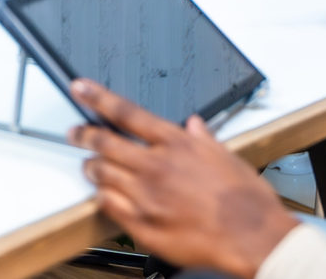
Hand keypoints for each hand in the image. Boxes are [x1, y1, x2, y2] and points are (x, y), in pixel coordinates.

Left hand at [68, 80, 298, 278]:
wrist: (251, 236)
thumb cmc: (245, 198)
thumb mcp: (226, 155)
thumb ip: (204, 138)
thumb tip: (195, 125)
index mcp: (175, 143)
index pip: (126, 112)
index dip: (97, 97)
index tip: (81, 88)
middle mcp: (156, 166)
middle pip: (105, 143)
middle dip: (84, 134)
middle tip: (75, 132)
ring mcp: (146, 196)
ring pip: (102, 174)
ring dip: (92, 167)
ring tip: (89, 165)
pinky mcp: (143, 225)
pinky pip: (109, 206)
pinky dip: (102, 197)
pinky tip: (104, 195)